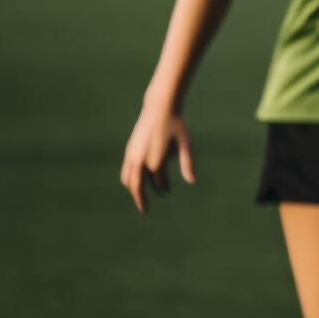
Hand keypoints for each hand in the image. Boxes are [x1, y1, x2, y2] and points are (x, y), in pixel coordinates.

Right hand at [120, 99, 194, 213]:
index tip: (167, 192)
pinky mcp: (129, 149)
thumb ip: (187, 163)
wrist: (160, 107)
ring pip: (128, 179)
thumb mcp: (186, 144)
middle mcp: (140, 160)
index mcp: (156, 161)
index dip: (162, 188)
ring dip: (133, 188)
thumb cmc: (176, 126)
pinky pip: (126, 169)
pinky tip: (137, 179)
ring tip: (139, 194)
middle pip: (136, 186)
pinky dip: (130, 178)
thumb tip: (192, 181)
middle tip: (144, 209)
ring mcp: (132, 154)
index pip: (157, 183)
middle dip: (140, 198)